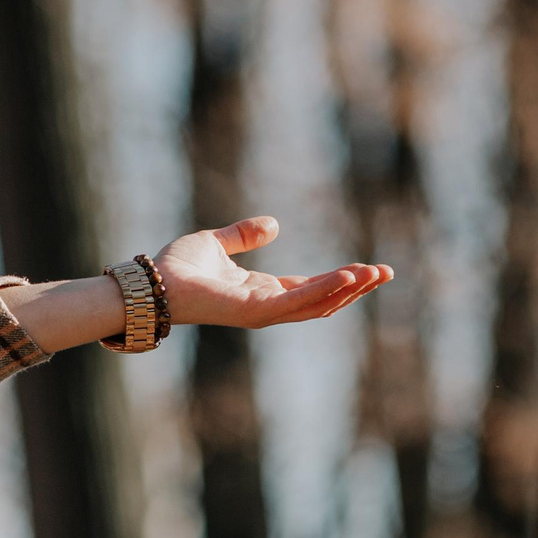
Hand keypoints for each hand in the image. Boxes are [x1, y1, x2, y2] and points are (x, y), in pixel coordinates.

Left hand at [154, 215, 391, 328]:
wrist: (151, 282)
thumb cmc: (176, 267)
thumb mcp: (216, 243)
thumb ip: (243, 235)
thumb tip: (274, 224)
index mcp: (261, 291)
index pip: (311, 288)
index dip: (341, 279)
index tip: (369, 268)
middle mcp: (266, 305)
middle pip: (323, 300)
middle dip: (356, 288)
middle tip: (386, 273)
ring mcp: (262, 312)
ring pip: (317, 304)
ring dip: (348, 290)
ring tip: (376, 274)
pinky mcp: (254, 312)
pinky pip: (297, 303)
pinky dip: (324, 290)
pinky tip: (347, 276)